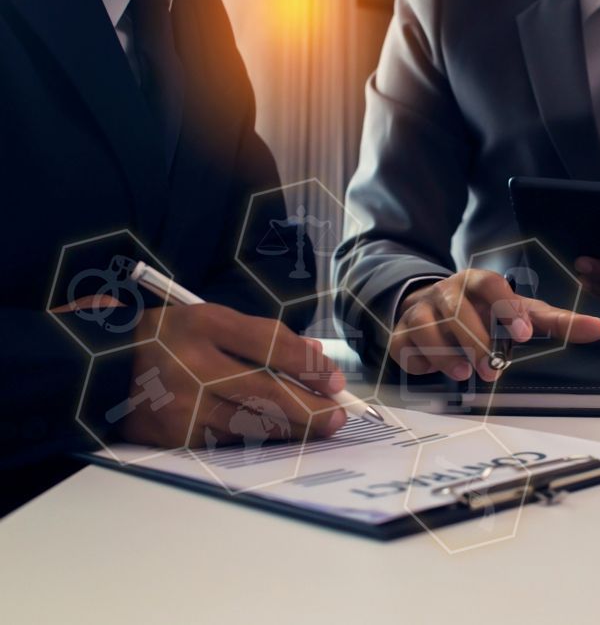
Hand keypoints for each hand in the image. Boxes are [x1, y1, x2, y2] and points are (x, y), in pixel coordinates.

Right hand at [118, 305, 347, 447]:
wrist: (100, 370)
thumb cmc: (169, 340)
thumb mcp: (210, 321)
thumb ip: (261, 337)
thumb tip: (316, 360)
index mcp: (201, 323)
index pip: (268, 343)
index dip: (308, 364)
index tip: (335, 379)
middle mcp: (190, 364)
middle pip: (266, 391)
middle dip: (312, 407)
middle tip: (339, 416)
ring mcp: (181, 404)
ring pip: (253, 422)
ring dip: (294, 428)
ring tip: (321, 427)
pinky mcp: (174, 436)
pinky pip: (230, 439)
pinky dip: (260, 437)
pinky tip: (282, 436)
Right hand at [391, 269, 599, 380]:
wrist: (430, 308)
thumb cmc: (484, 313)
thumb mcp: (519, 314)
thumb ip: (556, 322)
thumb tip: (598, 328)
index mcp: (478, 282)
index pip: (491, 284)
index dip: (506, 307)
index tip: (524, 335)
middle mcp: (447, 292)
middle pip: (457, 309)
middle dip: (475, 341)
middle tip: (491, 370)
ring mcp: (421, 311)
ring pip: (428, 328)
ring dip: (447, 353)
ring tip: (465, 373)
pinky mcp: (401, 333)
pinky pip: (406, 346)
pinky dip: (422, 361)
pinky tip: (435, 369)